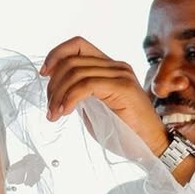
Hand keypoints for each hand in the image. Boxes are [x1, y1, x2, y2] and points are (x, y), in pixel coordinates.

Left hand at [41, 36, 170, 156]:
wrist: (151, 147)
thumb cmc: (125, 133)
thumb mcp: (96, 110)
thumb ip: (81, 95)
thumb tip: (58, 90)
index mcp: (110, 67)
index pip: (78, 45)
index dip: (56, 55)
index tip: (43, 75)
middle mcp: (116, 66)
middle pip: (72, 59)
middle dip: (53, 84)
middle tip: (50, 109)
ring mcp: (121, 75)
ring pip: (76, 72)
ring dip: (58, 95)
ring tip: (54, 115)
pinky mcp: (123, 88)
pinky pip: (87, 85)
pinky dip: (70, 98)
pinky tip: (64, 112)